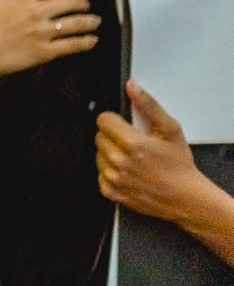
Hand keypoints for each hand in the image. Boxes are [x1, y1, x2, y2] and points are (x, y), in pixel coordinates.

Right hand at [0, 0, 98, 87]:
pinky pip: (73, 45)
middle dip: (82, 1)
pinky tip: (92, 41)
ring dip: (90, 21)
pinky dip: (87, 42)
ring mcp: (42, 33)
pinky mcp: (44, 53)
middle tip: (84, 4)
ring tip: (95, 21)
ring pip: (78, 23)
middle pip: (72, 0)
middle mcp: (35, 11)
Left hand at [98, 81, 211, 221]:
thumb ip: (149, 105)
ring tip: (132, 159)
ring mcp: (114, 178)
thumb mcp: (171, 130)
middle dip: (113, 137)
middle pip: (99, 136)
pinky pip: (100, 174)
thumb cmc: (179, 166)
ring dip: (111, 154)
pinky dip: (110, 172)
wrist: (186, 198)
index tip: (125, 126)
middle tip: (133, 144)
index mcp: (131, 143)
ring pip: (98, 155)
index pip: (103, 119)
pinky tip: (128, 172)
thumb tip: (132, 87)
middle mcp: (119, 161)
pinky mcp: (112, 192)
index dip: (115, 120)